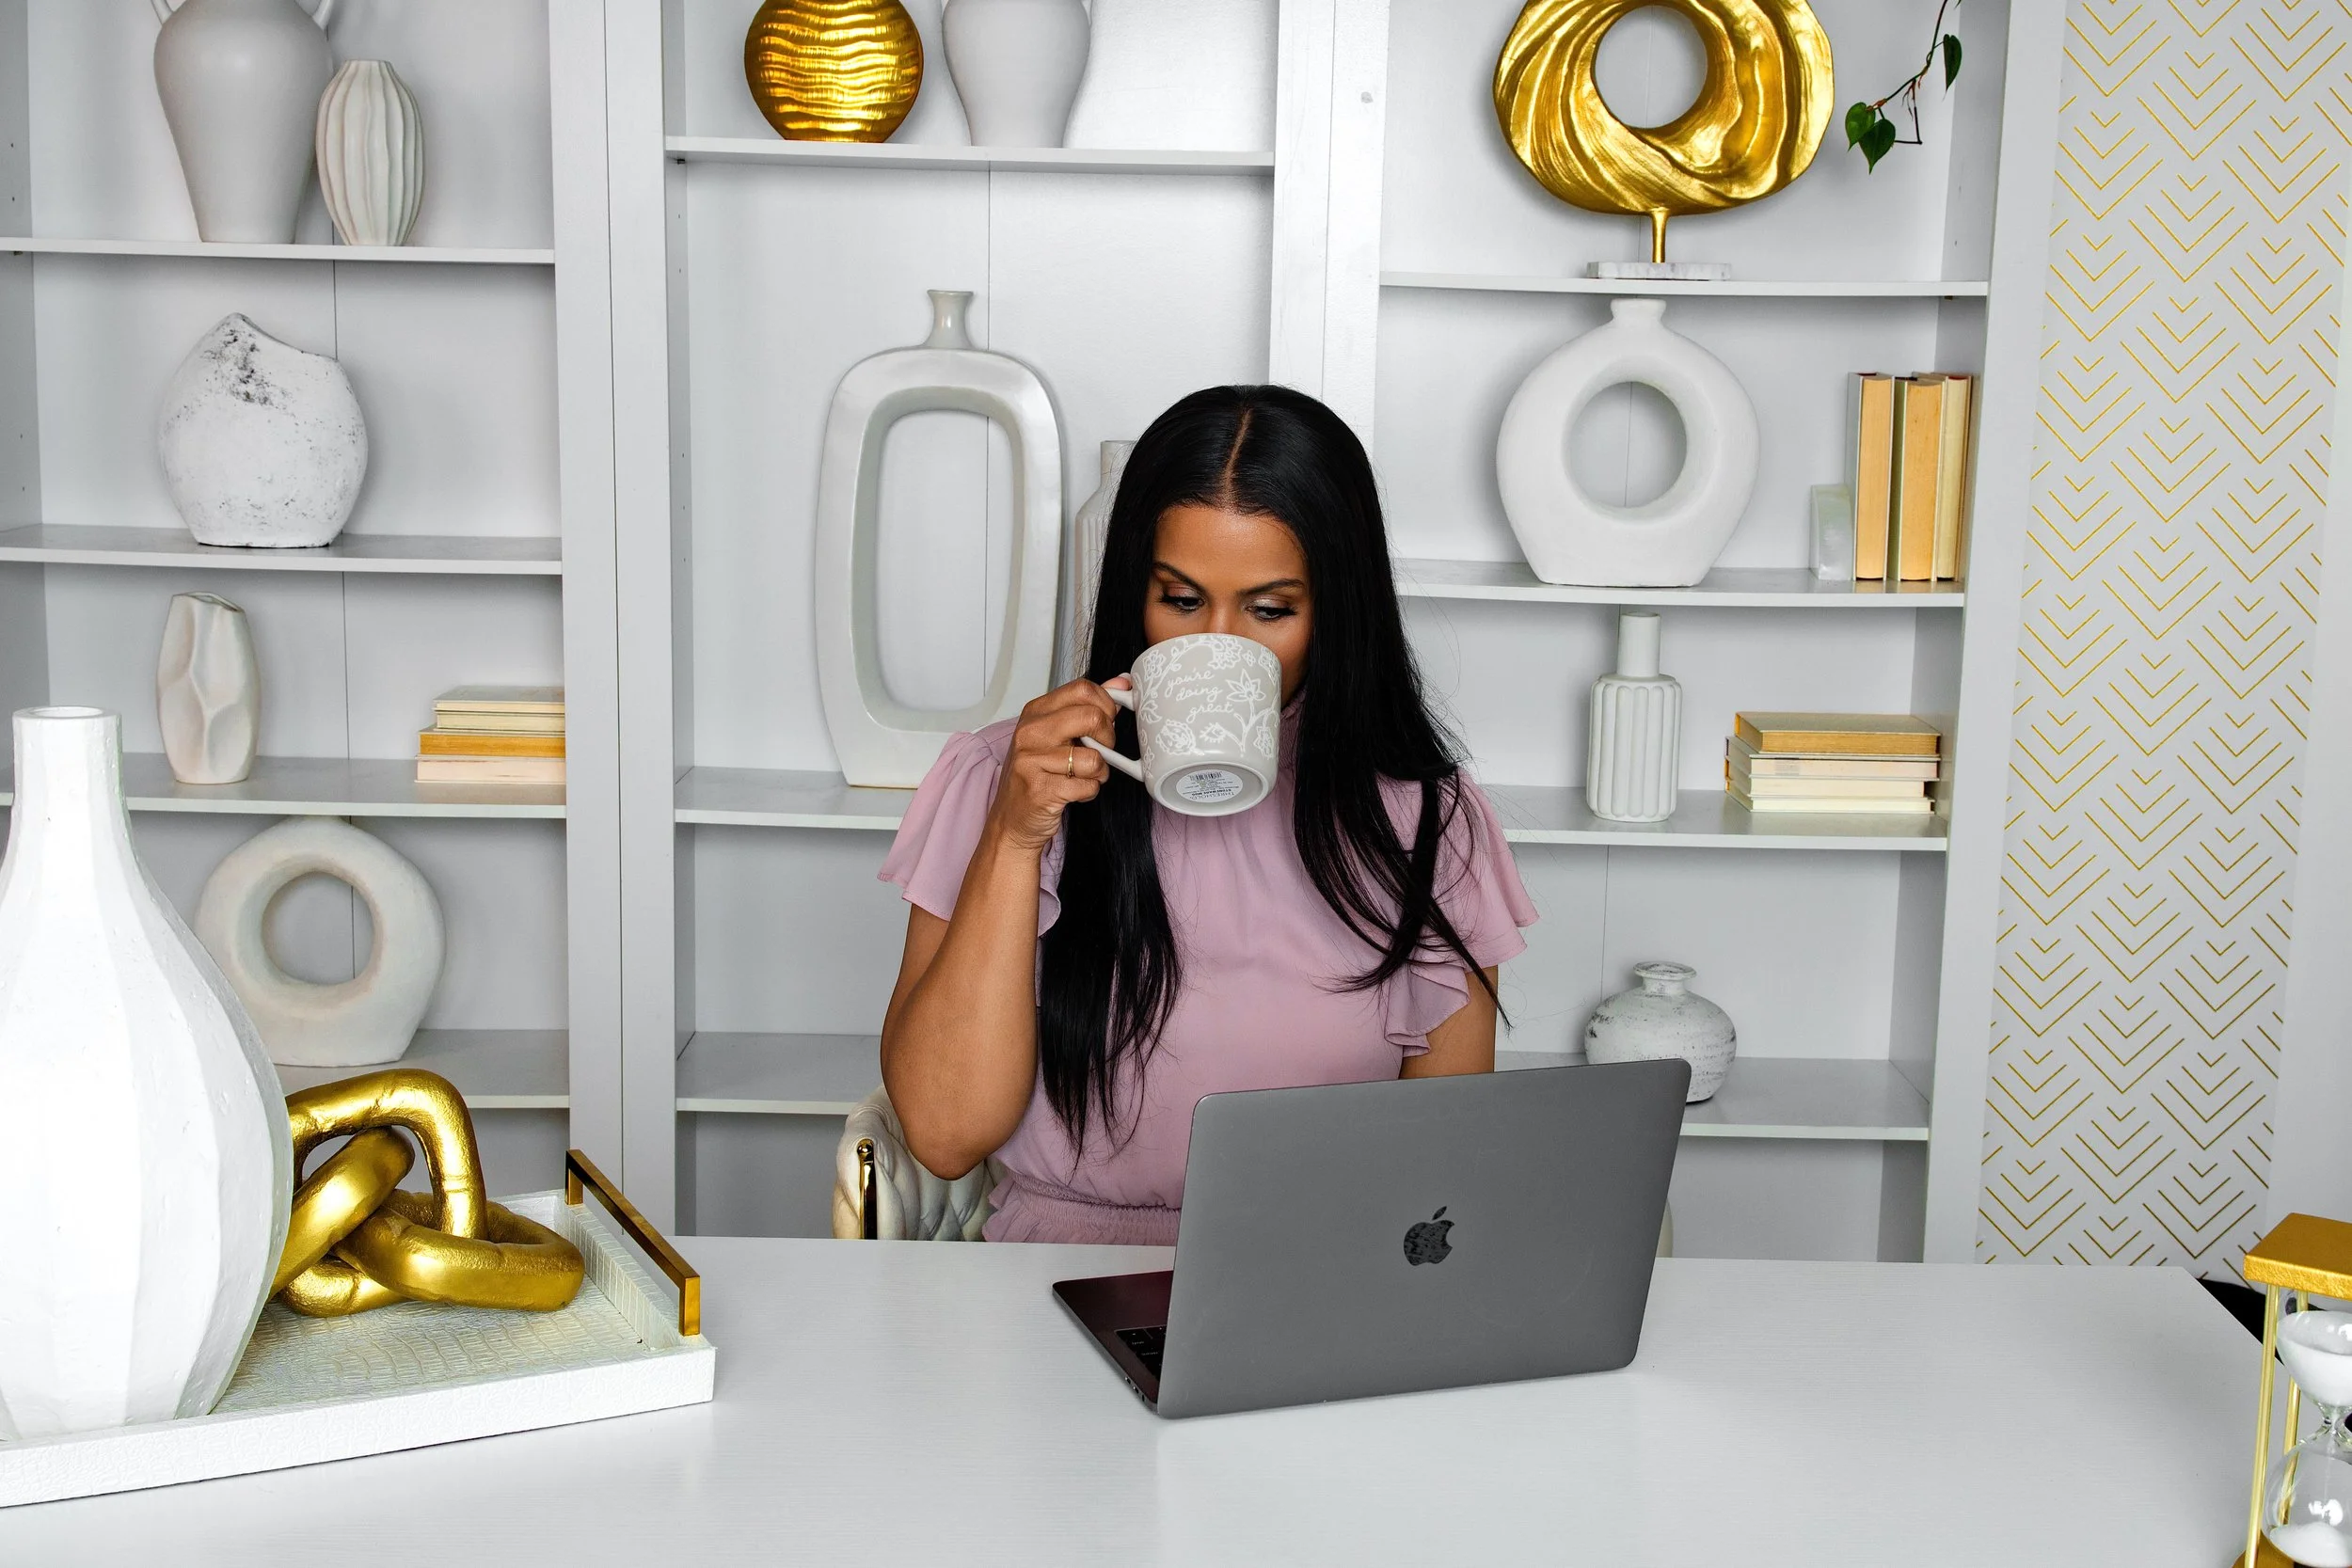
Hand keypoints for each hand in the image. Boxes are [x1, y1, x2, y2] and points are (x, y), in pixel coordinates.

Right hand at [985, 677, 1126, 852]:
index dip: (1106, 705)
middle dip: (1107, 738)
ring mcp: (1032, 761)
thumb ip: (1087, 706)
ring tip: (1083, 776)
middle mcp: (1030, 732)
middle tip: (1100, 751)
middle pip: (1092, 717)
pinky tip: (1074, 792)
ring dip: (1099, 772)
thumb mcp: (1055, 734)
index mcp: (1035, 712)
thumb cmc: (1036, 774)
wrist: (1011, 819)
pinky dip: (1089, 791)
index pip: (1082, 689)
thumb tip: (1120, 683)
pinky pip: (1088, 785)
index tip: (1107, 720)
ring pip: (1094, 757)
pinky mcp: (1041, 790)